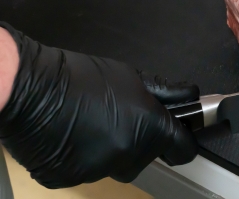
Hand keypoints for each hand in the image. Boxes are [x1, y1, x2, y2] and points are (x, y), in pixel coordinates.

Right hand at [0, 22, 198, 188]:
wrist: (31, 89)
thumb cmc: (80, 78)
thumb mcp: (131, 77)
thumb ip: (162, 93)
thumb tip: (188, 95)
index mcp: (150, 129)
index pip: (183, 149)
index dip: (182, 142)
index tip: (179, 138)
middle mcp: (129, 155)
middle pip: (146, 158)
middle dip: (140, 142)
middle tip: (121, 120)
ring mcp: (100, 171)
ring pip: (115, 165)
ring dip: (110, 150)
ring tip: (92, 123)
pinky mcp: (72, 180)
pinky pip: (87, 172)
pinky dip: (83, 158)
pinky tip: (74, 135)